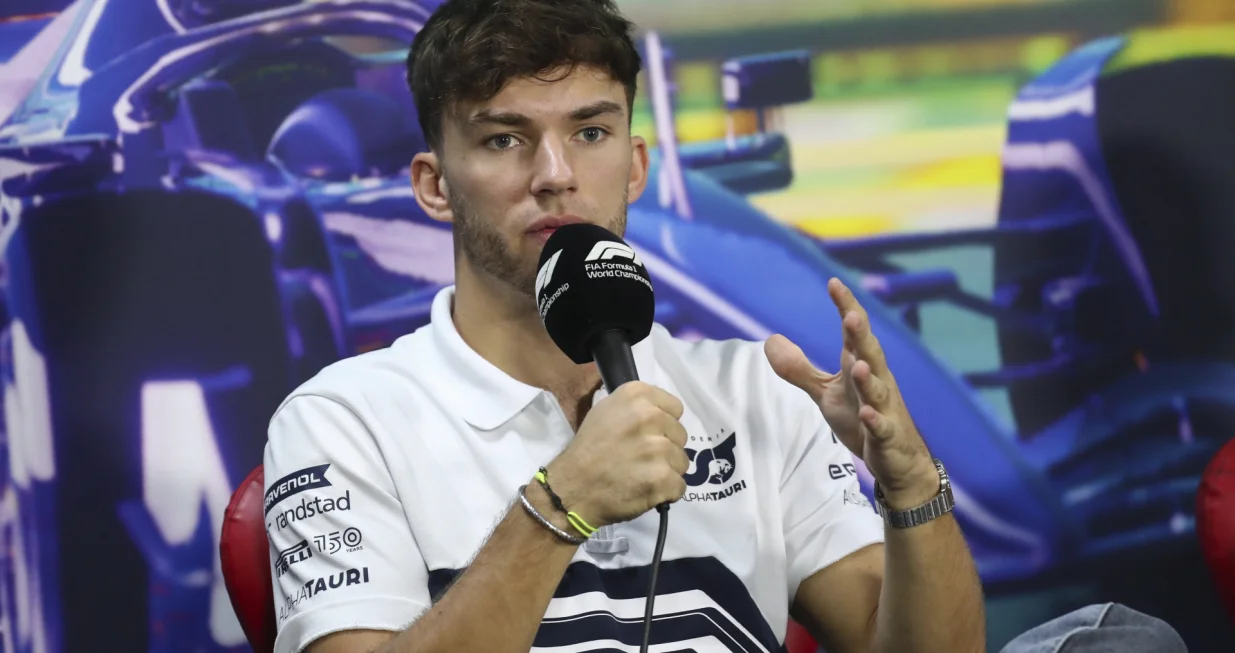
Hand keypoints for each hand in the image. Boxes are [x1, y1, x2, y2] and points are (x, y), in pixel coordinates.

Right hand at [544, 382, 688, 527]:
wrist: (571, 489)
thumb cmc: (588, 449)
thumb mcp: (605, 411)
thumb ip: (635, 407)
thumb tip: (660, 413)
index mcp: (637, 395)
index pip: (675, 408)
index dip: (664, 425)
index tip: (648, 435)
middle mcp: (650, 416)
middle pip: (680, 435)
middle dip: (666, 448)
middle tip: (641, 458)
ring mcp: (658, 448)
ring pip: (681, 461)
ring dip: (666, 471)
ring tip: (640, 476)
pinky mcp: (662, 477)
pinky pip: (679, 486)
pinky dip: (665, 493)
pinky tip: (644, 491)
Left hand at [764, 277, 936, 506]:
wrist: (898, 459)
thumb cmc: (862, 418)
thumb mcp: (826, 393)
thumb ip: (799, 369)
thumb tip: (770, 340)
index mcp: (860, 366)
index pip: (853, 333)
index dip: (846, 308)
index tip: (833, 283)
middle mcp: (875, 381)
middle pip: (869, 353)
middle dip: (861, 335)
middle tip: (851, 315)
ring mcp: (884, 408)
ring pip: (877, 390)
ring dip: (868, 378)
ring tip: (858, 365)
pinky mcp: (887, 436)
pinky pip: (881, 427)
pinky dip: (874, 420)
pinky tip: (866, 414)